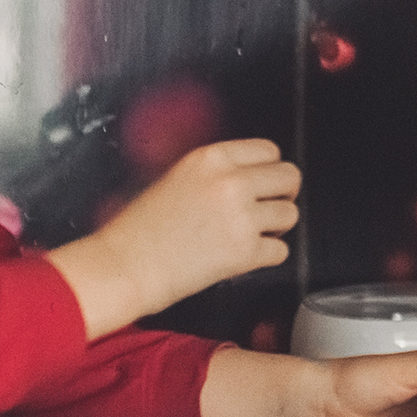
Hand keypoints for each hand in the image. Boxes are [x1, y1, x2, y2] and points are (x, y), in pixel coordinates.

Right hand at [47, 138, 300, 338]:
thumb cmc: (140, 230)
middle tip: (267, 208)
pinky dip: (267, 256)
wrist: (125, 266)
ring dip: (276, 227)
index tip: (266, 182)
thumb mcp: (176, 178)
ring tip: (251, 235)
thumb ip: (215, 172)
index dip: (270, 170)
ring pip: (291, 214)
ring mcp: (241, 217)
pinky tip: (243, 256)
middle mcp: (230, 182)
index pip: (270, 150)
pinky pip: (281, 251)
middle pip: (290, 177)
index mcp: (211, 158)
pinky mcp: (246, 252)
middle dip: (283, 194)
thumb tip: (252, 175)